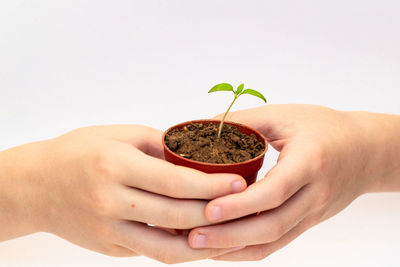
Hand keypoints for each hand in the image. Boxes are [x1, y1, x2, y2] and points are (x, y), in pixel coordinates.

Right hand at [0, 125, 246, 263]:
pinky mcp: (109, 247)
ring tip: (231, 233)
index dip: (211, 186)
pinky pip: (151, 252)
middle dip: (216, 213)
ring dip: (204, 244)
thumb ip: (159, 147)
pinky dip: (179, 249)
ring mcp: (109, 231)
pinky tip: (199, 240)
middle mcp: (111, 203)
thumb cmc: (78, 152)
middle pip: (176, 216)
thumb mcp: (118, 136)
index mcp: (116, 167)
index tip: (239, 183)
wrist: (35, 185)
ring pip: (167, 248)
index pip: (174, 182)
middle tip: (244, 206)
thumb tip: (197, 157)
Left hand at [187, 104, 399, 260]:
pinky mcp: (308, 222)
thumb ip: (244, 121)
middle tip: (192, 237)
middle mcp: (315, 193)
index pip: (274, 191)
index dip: (240, 205)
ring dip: (235, 248)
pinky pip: (279, 242)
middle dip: (229, 236)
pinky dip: (250, 249)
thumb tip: (203, 128)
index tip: (208, 210)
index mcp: (310, 162)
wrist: (365, 150)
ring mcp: (313, 213)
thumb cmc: (324, 127)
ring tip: (200, 246)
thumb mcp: (284, 116)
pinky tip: (225, 248)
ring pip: (273, 241)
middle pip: (272, 225)